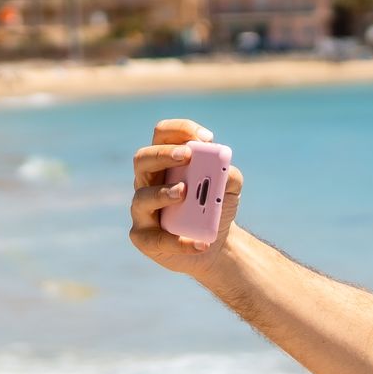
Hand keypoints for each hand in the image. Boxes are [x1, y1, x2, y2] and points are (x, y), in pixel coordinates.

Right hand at [128, 117, 244, 275]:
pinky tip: (201, 243)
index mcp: (166, 162)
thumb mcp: (229, 189)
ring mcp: (143, 210)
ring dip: (163, 193)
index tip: (206, 138)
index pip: (163, 134)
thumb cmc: (217, 207)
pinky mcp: (144, 238)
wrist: (216, 243)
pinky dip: (179, 242)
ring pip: (142, 197)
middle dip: (164, 154)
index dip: (181, 130)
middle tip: (188, 155)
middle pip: (143, 158)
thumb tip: (223, 171)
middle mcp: (148, 182)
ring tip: (184, 193)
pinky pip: (156, 239)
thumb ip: (229, 176)